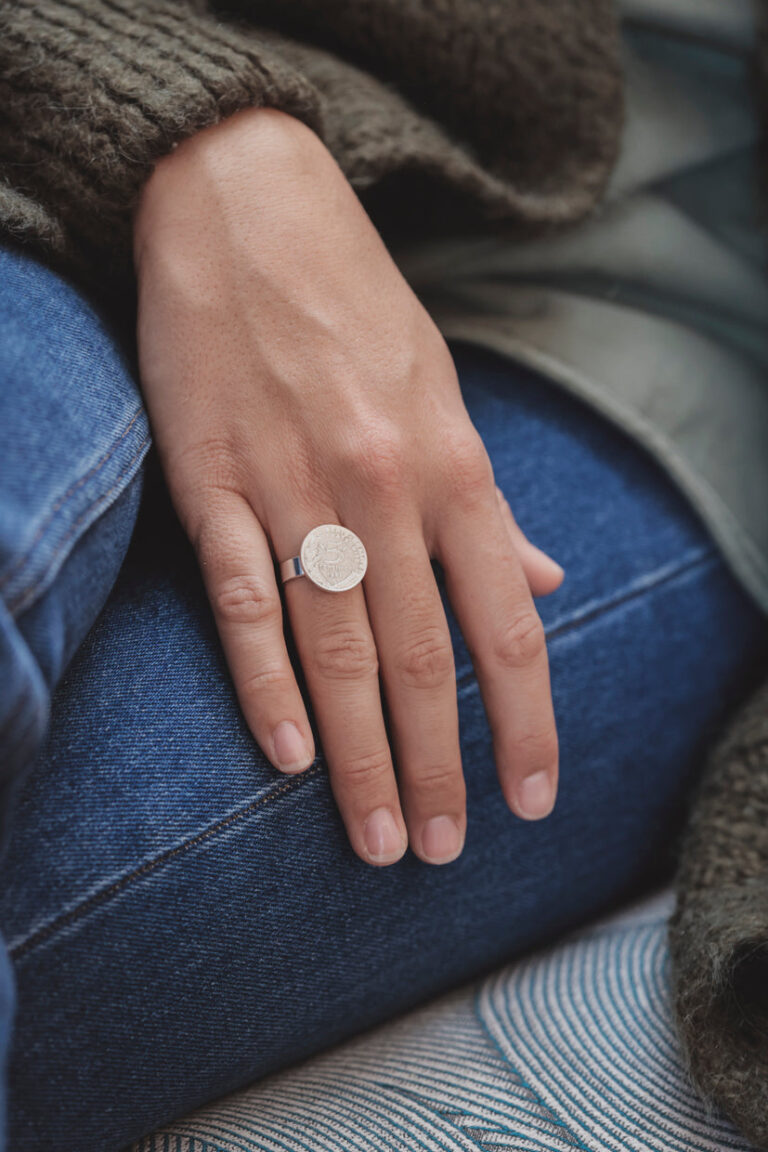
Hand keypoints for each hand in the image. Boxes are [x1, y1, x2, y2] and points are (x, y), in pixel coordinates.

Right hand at [133, 107, 562, 866]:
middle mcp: (383, 487)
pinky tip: (287, 755)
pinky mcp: (211, 480)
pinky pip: (244, 597)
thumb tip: (544, 580)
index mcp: (453, 467)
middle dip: (436, 768)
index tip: (532, 798)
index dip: (525, 722)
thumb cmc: (355, 308)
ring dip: (359, 757)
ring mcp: (293, 485)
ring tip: (378, 838)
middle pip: (420, 660)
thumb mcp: (446, 394)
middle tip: (441, 851)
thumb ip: (490, 505)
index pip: (505, 625)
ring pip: (337, 648)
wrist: (246, 206)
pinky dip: (265, 683)